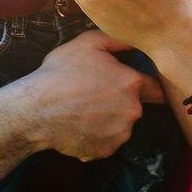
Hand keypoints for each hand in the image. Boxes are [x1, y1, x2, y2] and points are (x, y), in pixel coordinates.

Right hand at [20, 31, 163, 161]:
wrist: (36, 111)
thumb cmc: (61, 74)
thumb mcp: (88, 43)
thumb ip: (118, 40)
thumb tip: (137, 42)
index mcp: (131, 84)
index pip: (156, 87)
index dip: (150, 85)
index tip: (146, 87)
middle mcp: (132, 111)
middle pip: (134, 106)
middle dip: (120, 100)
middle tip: (95, 94)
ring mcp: (120, 134)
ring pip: (121, 125)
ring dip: (109, 119)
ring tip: (83, 110)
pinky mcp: (106, 151)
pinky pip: (106, 141)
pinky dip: (96, 135)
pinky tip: (78, 125)